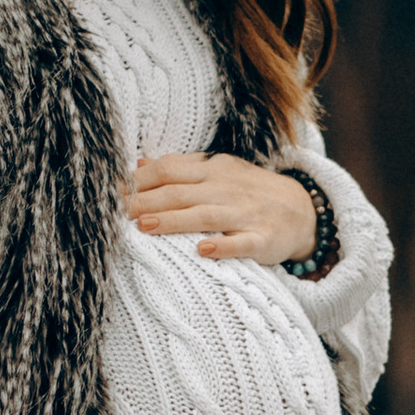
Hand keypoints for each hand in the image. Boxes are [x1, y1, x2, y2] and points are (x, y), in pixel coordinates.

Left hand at [128, 153, 318, 266]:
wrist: (303, 210)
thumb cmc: (250, 193)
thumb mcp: (219, 172)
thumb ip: (180, 169)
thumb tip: (139, 164)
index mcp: (213, 171)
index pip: (170, 169)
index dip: (140, 180)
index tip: (111, 191)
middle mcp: (227, 190)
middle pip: (180, 193)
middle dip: (146, 201)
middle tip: (115, 212)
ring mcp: (245, 215)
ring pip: (206, 216)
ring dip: (174, 221)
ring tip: (145, 226)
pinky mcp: (263, 240)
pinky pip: (242, 244)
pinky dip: (224, 247)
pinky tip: (203, 251)